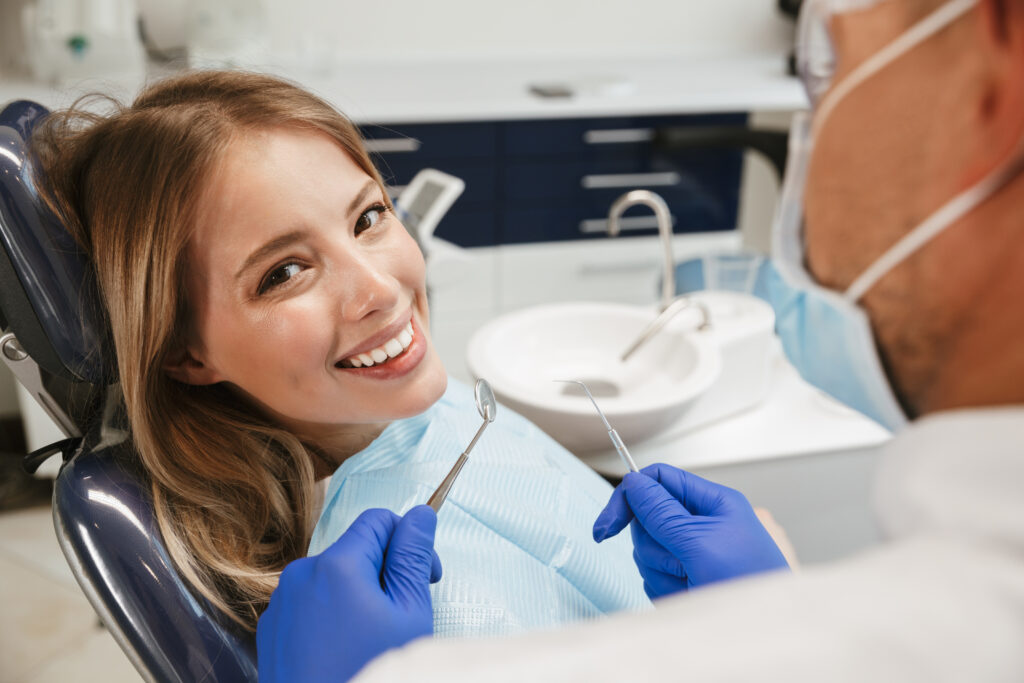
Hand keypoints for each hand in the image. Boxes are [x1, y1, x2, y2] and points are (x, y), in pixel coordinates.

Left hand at [257, 505, 441, 682]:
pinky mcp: (271, 629)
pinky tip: (345, 650)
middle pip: (355, 551)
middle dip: (384, 573)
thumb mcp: (408, 614)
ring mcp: (281, 603)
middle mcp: (301, 574)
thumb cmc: (369, 671)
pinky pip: (309, 605)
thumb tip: (420, 514)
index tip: (426, 575)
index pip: (379, 521)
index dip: (409, 541)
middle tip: (404, 614)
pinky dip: (331, 616)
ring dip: (358, 595)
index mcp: (338, 565)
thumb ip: (413, 557)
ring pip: (333, 578)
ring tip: (372, 639)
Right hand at [593, 464, 787, 599]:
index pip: (659, 480)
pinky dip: (666, 589)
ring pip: (648, 552)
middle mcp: (700, 524)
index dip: (630, 496)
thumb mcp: (700, 542)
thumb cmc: (749, 583)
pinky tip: (690, 595)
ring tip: (693, 582)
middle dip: (656, 545)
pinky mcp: (685, 578)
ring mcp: (692, 553)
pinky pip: (654, 577)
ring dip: (663, 571)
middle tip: (681, 561)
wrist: (762, 631)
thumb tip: (633, 482)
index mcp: (712, 503)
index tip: (609, 524)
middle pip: (648, 520)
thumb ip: (662, 512)